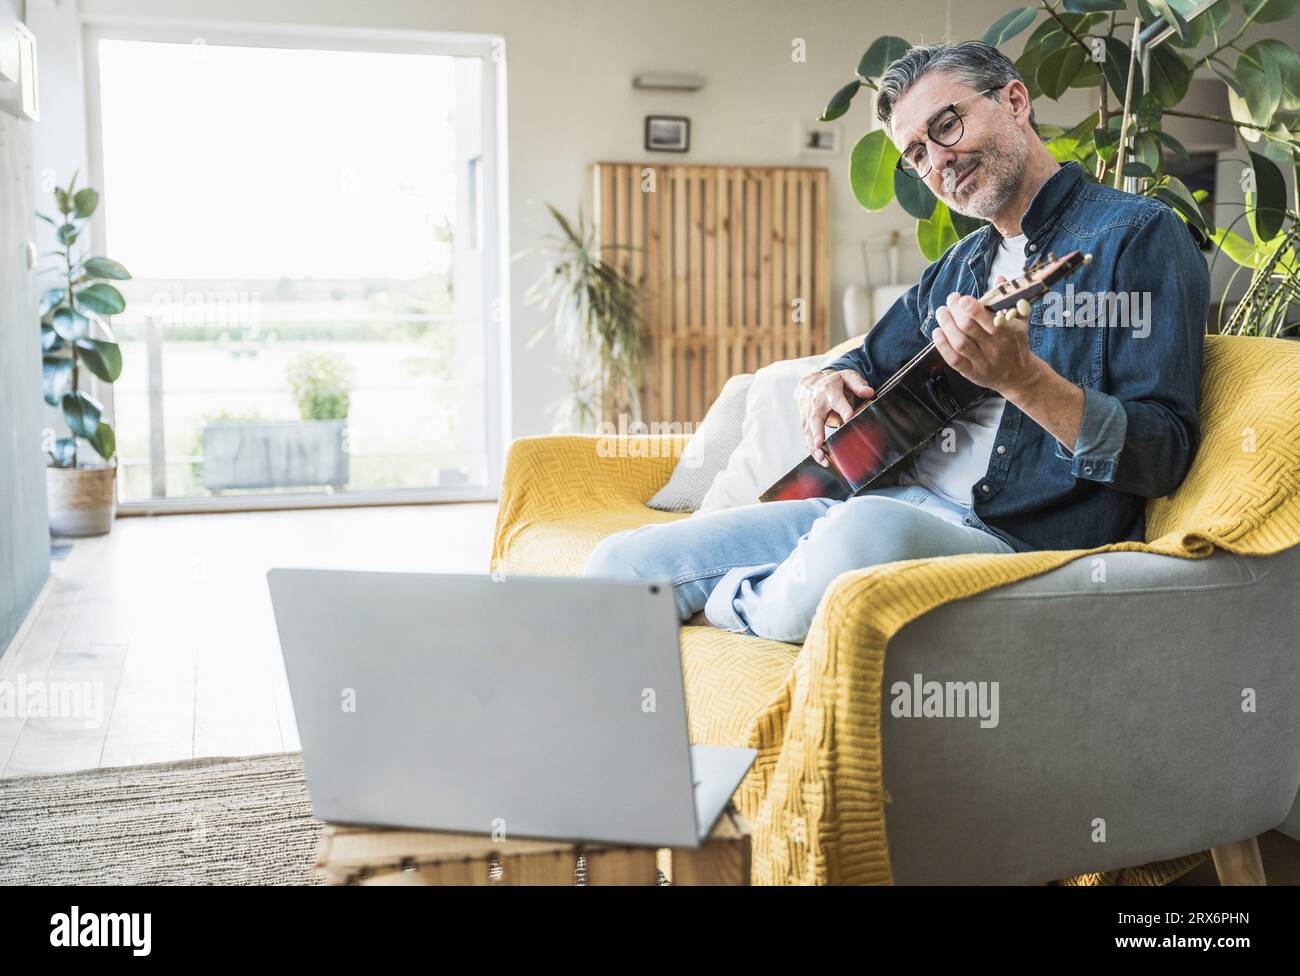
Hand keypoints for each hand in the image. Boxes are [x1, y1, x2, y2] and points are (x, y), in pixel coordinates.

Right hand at [796, 368, 874, 466]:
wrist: (809, 384)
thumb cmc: (832, 383)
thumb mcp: (846, 377)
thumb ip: (858, 384)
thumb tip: (869, 392)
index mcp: (829, 391)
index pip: (836, 400)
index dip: (843, 409)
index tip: (848, 417)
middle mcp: (816, 405)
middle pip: (815, 419)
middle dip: (817, 432)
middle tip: (820, 444)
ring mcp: (808, 415)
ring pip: (809, 432)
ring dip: (814, 447)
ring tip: (822, 459)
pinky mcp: (805, 424)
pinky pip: (807, 438)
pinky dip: (812, 450)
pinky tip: (820, 460)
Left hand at [931, 278, 1039, 394]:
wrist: (1019, 375)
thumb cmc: (1017, 343)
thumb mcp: (1020, 320)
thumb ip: (1010, 299)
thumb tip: (999, 279)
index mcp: (1010, 333)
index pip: (990, 321)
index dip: (973, 309)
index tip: (961, 298)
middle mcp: (996, 348)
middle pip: (969, 328)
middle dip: (955, 311)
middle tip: (950, 300)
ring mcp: (983, 362)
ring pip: (960, 343)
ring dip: (946, 325)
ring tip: (941, 312)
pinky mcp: (972, 373)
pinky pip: (954, 360)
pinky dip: (942, 346)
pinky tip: (937, 332)